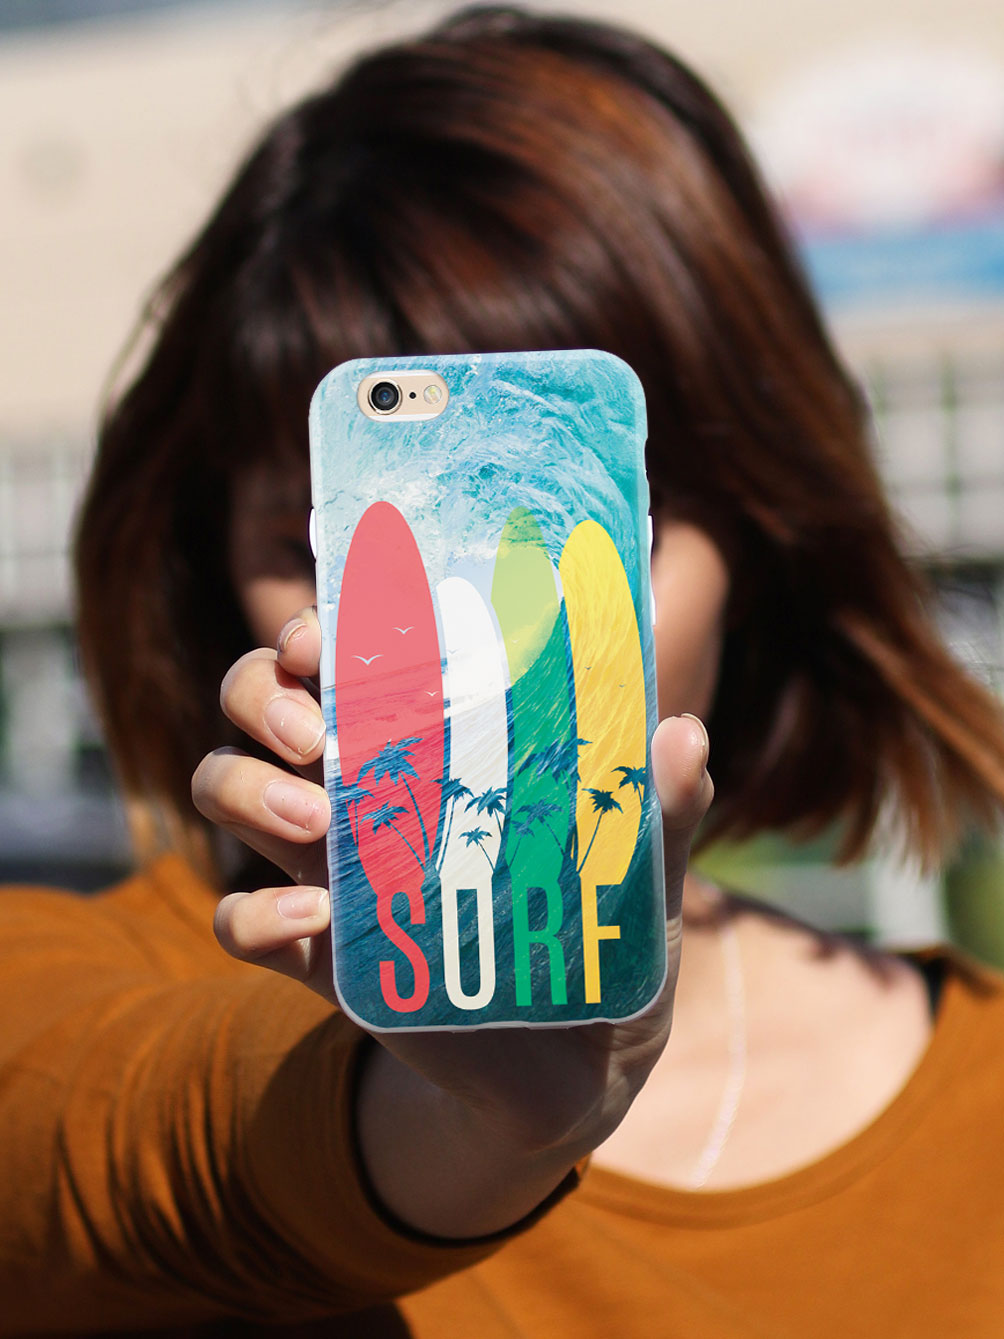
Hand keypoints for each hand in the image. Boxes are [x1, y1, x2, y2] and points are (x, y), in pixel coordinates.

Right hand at [193, 607, 711, 1236]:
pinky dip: (253, 914)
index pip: (346, 657)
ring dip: (246, 787)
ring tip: (316, 815)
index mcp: (430, 746)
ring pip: (226, 788)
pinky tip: (314, 914)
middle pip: (257, 704)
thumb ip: (661, 806)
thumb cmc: (601, 937)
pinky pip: (238, 923)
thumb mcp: (638, 867)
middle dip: (262, 695)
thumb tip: (684, 732)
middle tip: (316, 731)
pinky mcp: (319, 954)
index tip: (329, 635)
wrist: (576, 1067)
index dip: (316, 630)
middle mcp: (363, 789)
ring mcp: (330, 867)